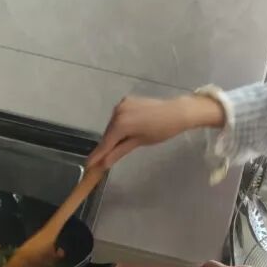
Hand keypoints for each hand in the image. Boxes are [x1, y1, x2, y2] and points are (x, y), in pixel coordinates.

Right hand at [87, 95, 225, 168]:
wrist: (177, 112)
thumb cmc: (161, 130)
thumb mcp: (139, 143)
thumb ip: (119, 152)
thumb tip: (104, 164)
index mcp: (121, 123)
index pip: (105, 143)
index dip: (97, 155)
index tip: (88, 166)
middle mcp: (118, 111)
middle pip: (108, 133)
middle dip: (105, 146)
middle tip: (101, 161)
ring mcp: (122, 104)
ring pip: (113, 125)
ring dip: (113, 136)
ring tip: (115, 148)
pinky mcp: (127, 100)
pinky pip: (119, 117)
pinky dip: (119, 126)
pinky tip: (124, 133)